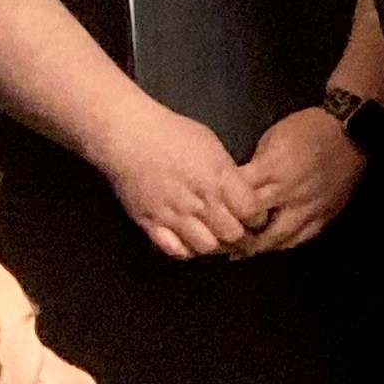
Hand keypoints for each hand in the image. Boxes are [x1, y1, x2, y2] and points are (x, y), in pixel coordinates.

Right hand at [96, 106, 263, 259]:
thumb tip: (239, 190)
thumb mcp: (212, 145)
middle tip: (231, 226)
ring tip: (209, 233)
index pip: (251, 212)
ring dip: (212, 242)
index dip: (255, 215)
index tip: (250, 213)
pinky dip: (184, 249)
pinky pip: (175, 250)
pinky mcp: (151, 224)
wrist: (129, 136)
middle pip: (232, 234)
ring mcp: (175, 215)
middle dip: (237, 232)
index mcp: (219, 179)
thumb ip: (227, 173)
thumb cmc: (173, 133)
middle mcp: (201, 202)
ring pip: (206, 246)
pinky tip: (185, 238)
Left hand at [231, 107, 365, 255]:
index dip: (220, 208)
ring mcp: (309, 208)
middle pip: (253, 223)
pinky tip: (272, 245)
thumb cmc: (308, 129)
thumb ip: (256, 166)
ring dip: (257, 246)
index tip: (208, 213)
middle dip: (234, 233)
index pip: (237, 197)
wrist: (352, 132)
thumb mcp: (273, 137)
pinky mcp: (325, 215)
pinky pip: (301, 238)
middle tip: (218, 239)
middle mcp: (289, 193)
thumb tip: (238, 185)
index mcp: (273, 169)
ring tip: (241, 250)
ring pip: (277, 238)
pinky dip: (284, 244)